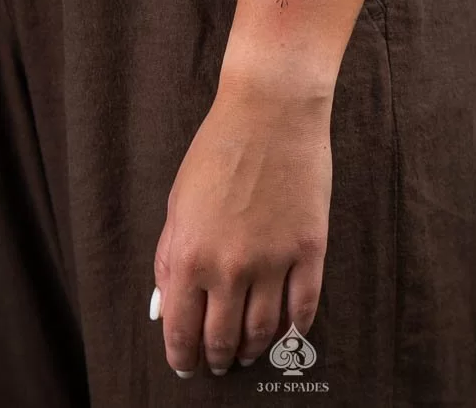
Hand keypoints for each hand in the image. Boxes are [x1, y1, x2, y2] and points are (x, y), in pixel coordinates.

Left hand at [151, 73, 332, 375]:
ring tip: (248, 352)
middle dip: (217, 358)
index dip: (182, 354)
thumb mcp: (178, 201)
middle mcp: (229, 268)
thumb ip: (169, 256)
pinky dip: (294, 328)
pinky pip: (303, 306)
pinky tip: (288, 331)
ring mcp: (273, 261)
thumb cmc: (219, 148)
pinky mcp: (309, 249)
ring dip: (252, 349)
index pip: (181, 329)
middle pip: (222, 338)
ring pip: (263, 330)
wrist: (270, 111)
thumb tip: (166, 303)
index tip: (185, 364)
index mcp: (189, 255)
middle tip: (219, 364)